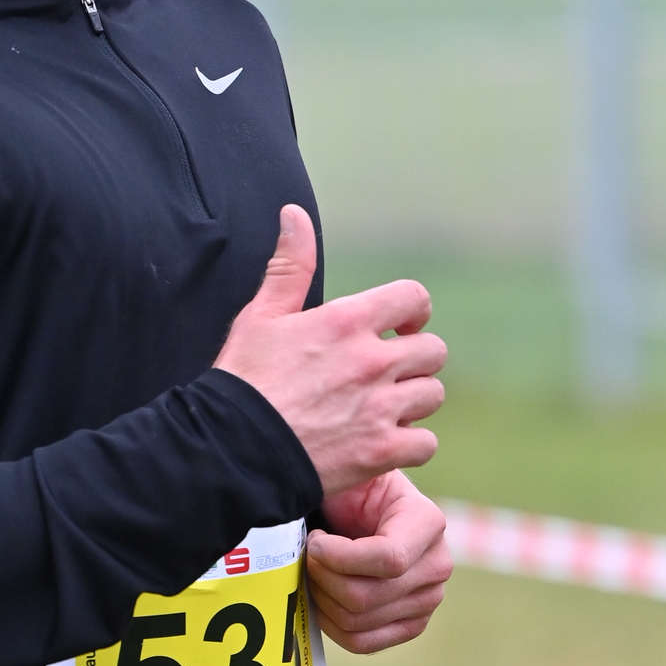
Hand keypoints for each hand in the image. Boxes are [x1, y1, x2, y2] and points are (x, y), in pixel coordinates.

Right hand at [213, 204, 445, 496]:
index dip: (412, 311)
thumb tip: (295, 214)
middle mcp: (373, 361)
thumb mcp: (260, 316)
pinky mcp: (382, 451)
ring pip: (432, 394)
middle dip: (414, 360)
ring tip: (385, 409)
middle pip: (433, 350)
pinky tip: (386, 443)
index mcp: (347, 322)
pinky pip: (426, 443)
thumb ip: (289, 265)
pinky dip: (410, 445)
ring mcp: (381, 408)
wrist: (232, 449)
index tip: (398, 326)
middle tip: (388, 374)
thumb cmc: (243, 382)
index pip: (414, 298)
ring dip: (413, 401)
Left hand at [306, 472, 452, 655]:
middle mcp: (438, 563)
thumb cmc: (346, 487)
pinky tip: (324, 598)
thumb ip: (349, 473)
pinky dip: (333, 625)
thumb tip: (334, 494)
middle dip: (322, 578)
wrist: (356, 511)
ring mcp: (429, 598)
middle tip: (307, 557)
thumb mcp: (351, 470)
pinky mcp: (412, 623)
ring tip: (315, 572)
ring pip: (359, 620)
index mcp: (428, 521)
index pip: (387, 558)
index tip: (315, 541)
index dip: (339, 558)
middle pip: (366, 596)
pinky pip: (365, 642)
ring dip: (323, 599)